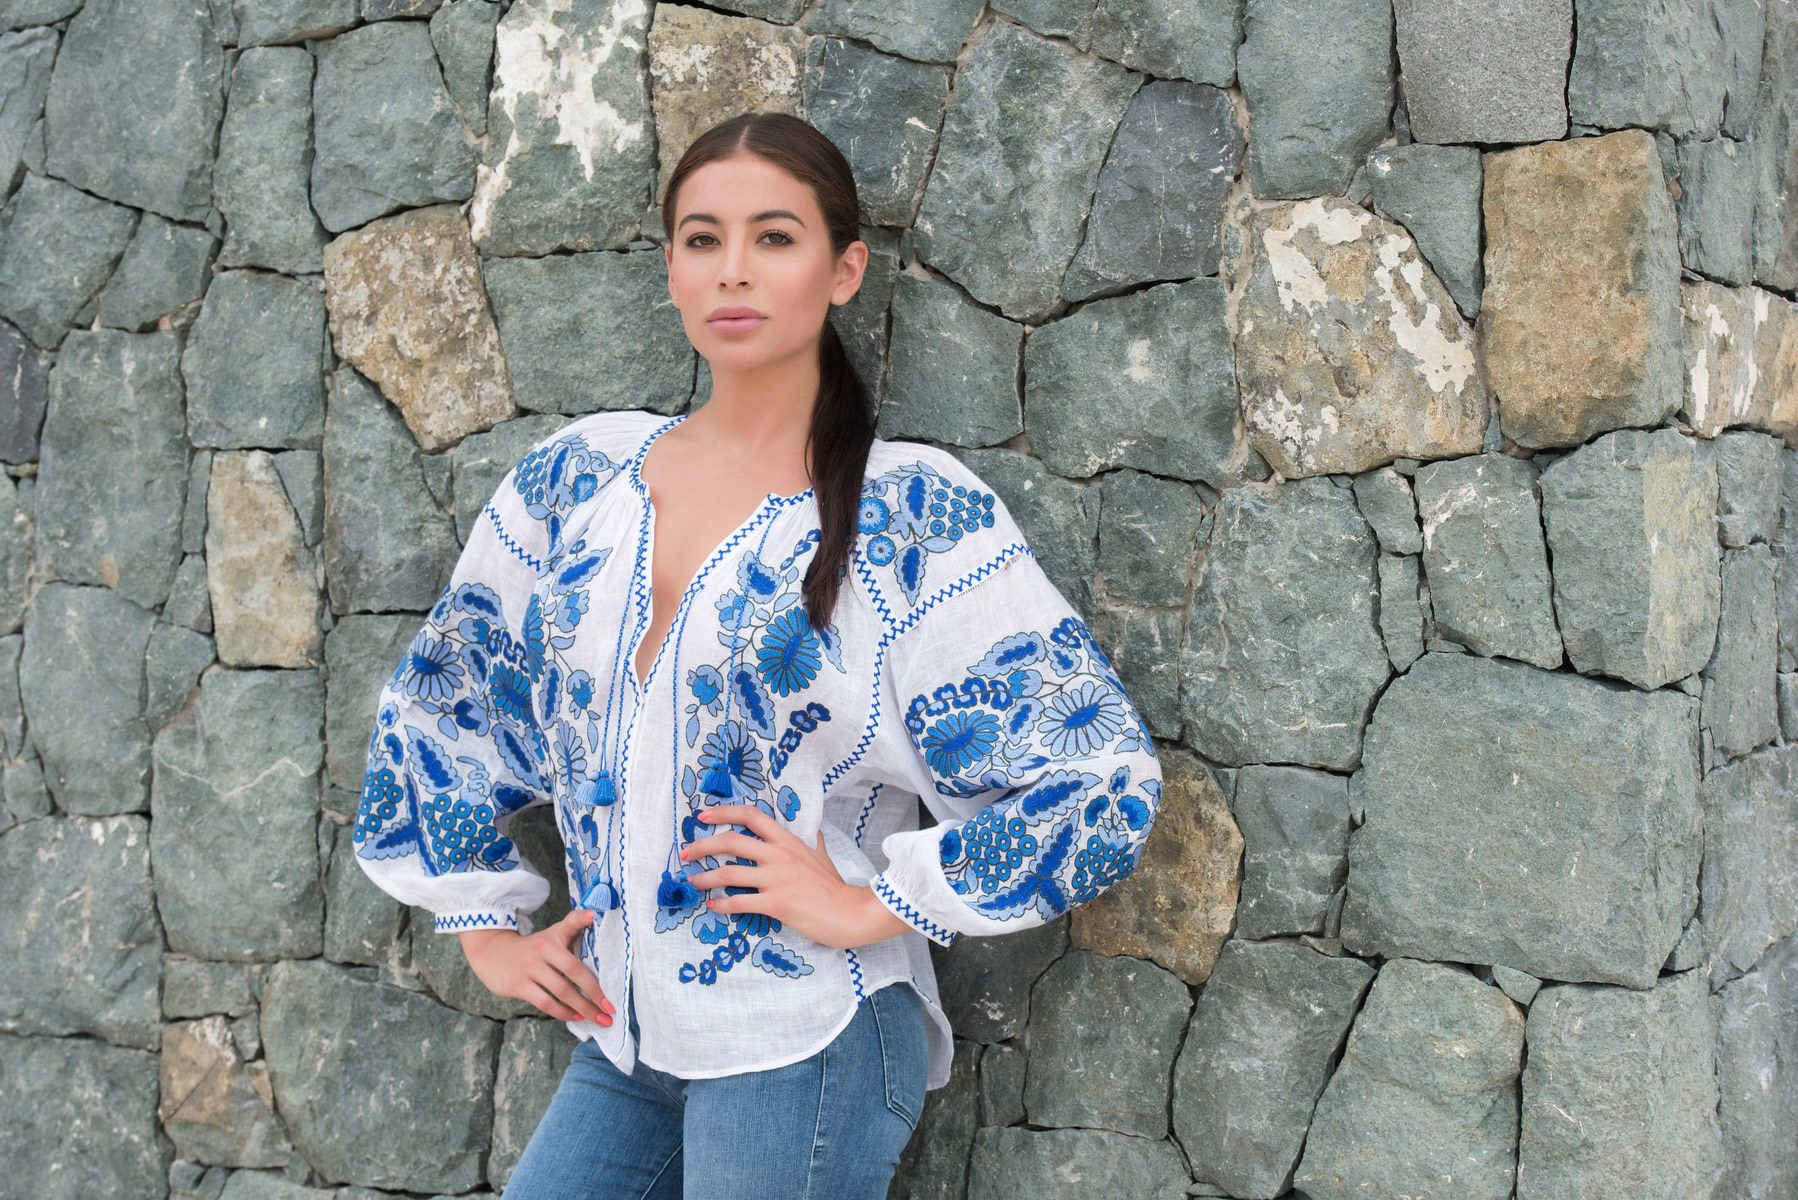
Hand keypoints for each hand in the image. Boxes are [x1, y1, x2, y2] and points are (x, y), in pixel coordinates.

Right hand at [458, 907, 615, 1024]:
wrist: (492, 953)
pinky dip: (563, 1012)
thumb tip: (600, 931)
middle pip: (573, 969)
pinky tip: (576, 1016)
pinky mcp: (519, 985)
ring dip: (583, 1008)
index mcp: (554, 934)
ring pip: (562, 991)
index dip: (582, 918)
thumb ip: (574, 932)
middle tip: (611, 1008)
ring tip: (599, 1019)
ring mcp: (530, 967)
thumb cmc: (534, 948)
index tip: (594, 915)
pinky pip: (546, 1003)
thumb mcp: (552, 935)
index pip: (570, 922)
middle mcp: (543, 949)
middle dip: (595, 991)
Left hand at [680, 805, 915, 949]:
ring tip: (692, 882)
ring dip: (705, 877)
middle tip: (685, 853)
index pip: (751, 816)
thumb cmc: (835, 886)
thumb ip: (813, 842)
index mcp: (788, 840)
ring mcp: (777, 879)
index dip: (724, 813)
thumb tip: (814, 832)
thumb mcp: (822, 856)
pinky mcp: (776, 903)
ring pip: (729, 872)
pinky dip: (721, 905)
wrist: (850, 912)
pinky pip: (739, 902)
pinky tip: (713, 906)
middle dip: (702, 846)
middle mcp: (779, 855)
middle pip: (731, 841)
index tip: (703, 816)